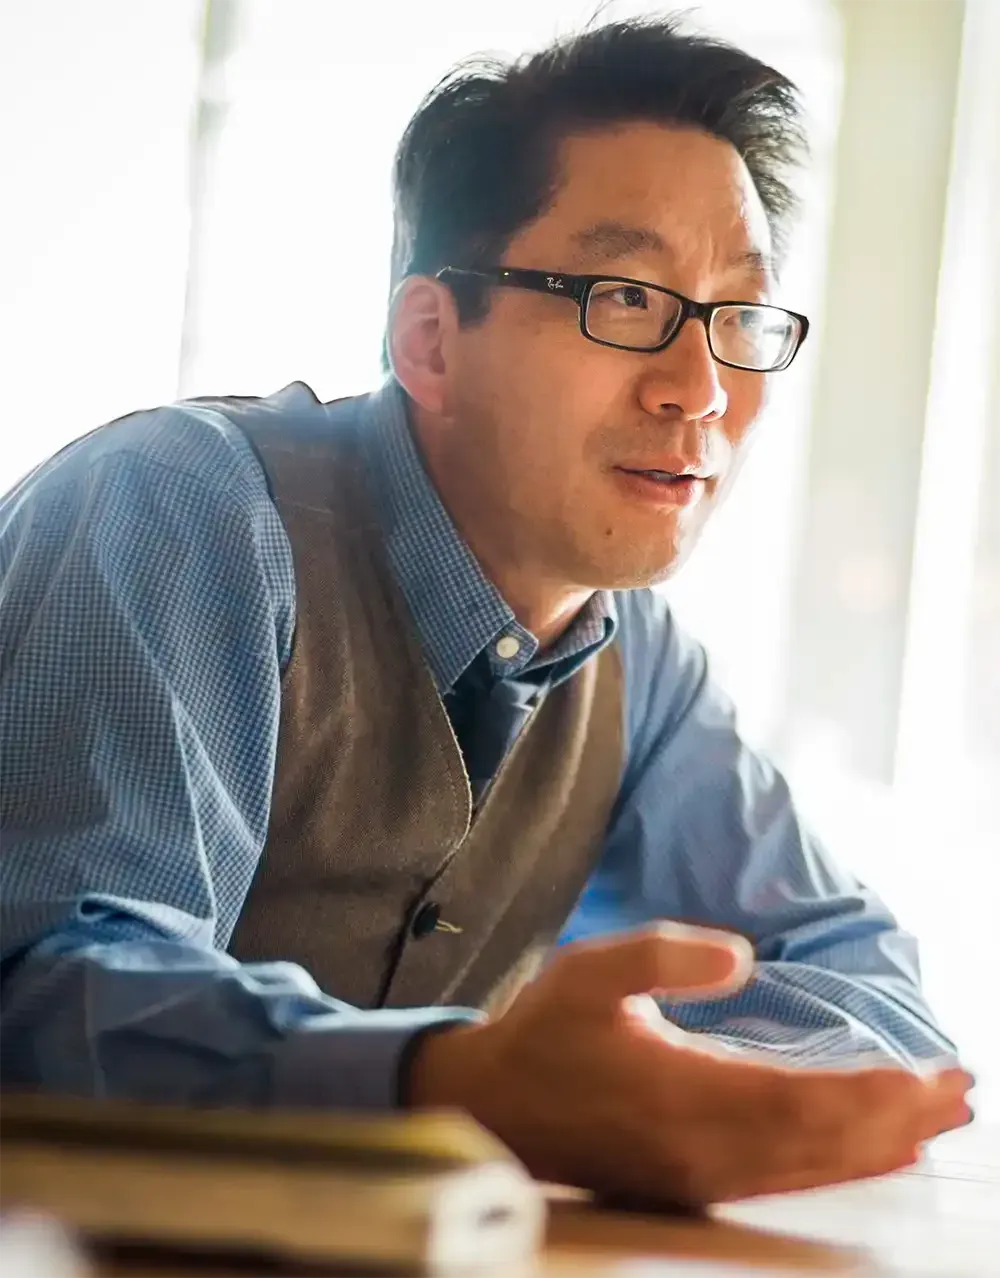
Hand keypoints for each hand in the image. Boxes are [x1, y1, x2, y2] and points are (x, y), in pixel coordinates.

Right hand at [406, 925, 972, 1205]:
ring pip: (812, 1167)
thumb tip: (741, 957)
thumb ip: (665, 953)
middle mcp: (702, 1148)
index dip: (870, 1093)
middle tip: (963, 1091)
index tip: (930, 1075)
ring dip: (882, 1145)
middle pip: (821, 1142)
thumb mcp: (590, 970)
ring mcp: (700, 1175)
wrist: (496, 1106)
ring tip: (939, 1120)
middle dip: (899, 1119)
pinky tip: (872, 1153)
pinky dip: (841, 1166)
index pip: (798, 1100)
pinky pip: (787, 1179)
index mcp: (680, 1095)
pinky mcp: (696, 1182)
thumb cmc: (545, 1031)